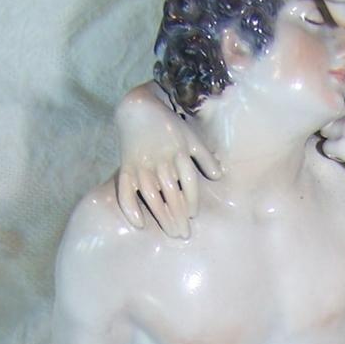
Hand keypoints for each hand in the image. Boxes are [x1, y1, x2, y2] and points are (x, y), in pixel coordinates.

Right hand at [115, 85, 219, 238]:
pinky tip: (139, 224)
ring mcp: (141, 165)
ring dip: (161, 216)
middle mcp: (159, 161)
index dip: (191, 199)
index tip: (192, 214)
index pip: (187, 181)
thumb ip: (204, 157)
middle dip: (179, 215)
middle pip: (171, 192)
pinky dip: (130, 207)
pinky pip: (125, 190)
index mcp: (177, 153)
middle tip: (184, 234)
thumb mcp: (190, 138)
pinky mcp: (126, 168)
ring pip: (151, 195)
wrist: (137, 109)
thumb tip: (219, 176)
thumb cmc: (168, 126)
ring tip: (171, 232)